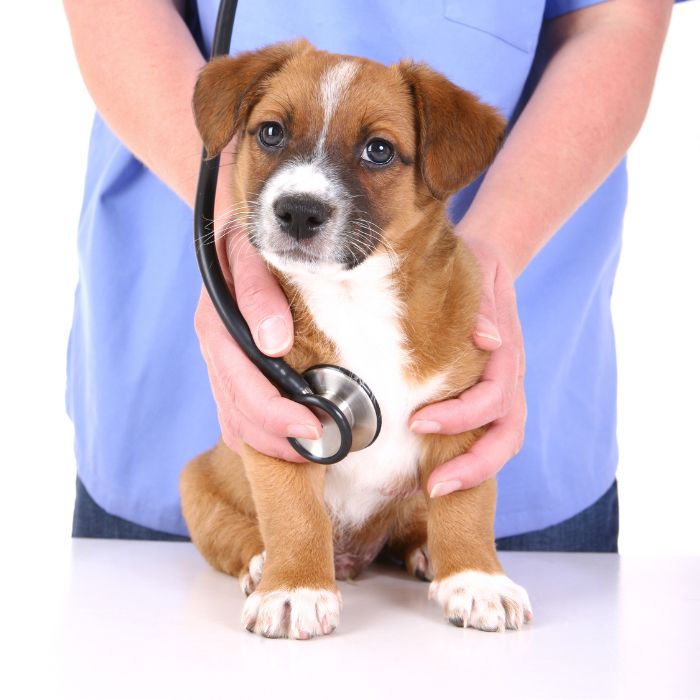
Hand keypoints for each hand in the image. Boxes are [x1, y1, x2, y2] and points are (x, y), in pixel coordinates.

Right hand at [194, 227, 321, 461]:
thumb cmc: (249, 237)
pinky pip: (235, 412)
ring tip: (309, 449)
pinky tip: (287, 436)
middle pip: (239, 415)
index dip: (278, 416)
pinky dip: (260, 433)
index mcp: (217, 327)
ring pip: (235, 420)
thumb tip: (275, 343)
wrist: (233, 229)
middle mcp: (214, 350)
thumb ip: (259, 295)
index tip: (314, 427)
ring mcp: (219, 362)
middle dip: (279, 440)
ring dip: (270, 443)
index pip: (244, 388)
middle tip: (322, 447)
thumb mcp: (252, 252)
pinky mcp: (228, 367)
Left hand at [409, 239, 525, 496]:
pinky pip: (485, 434)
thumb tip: (487, 339)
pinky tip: (430, 469)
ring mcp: (501, 391)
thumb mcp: (479, 275)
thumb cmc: (477, 270)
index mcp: (506, 355)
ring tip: (429, 488)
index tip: (418, 424)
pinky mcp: (486, 396)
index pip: (492, 398)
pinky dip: (464, 457)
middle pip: (507, 436)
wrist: (489, 261)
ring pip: (500, 442)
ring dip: (470, 471)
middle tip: (432, 487)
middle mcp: (508, 379)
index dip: (460, 417)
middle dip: (473, 466)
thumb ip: (485, 307)